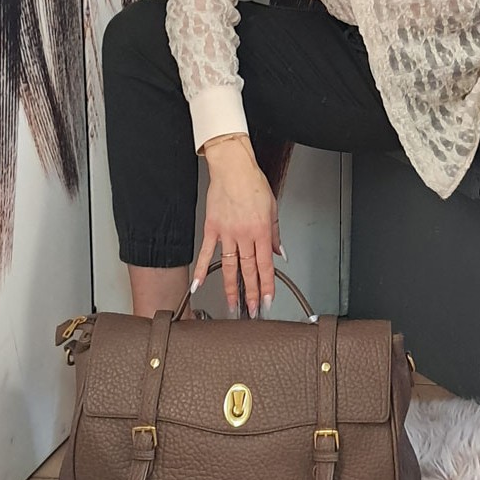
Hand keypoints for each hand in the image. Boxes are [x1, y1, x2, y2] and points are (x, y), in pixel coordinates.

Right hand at [191, 135, 279, 317]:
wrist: (233, 168)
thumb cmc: (253, 183)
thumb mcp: (273, 207)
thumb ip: (275, 233)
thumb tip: (280, 252)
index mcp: (261, 230)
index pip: (265, 265)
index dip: (266, 285)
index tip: (267, 300)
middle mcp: (244, 235)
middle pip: (249, 270)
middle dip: (251, 293)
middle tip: (252, 311)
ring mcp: (227, 233)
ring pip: (230, 266)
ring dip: (232, 288)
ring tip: (233, 306)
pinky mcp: (211, 228)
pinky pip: (207, 253)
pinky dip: (203, 270)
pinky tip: (199, 285)